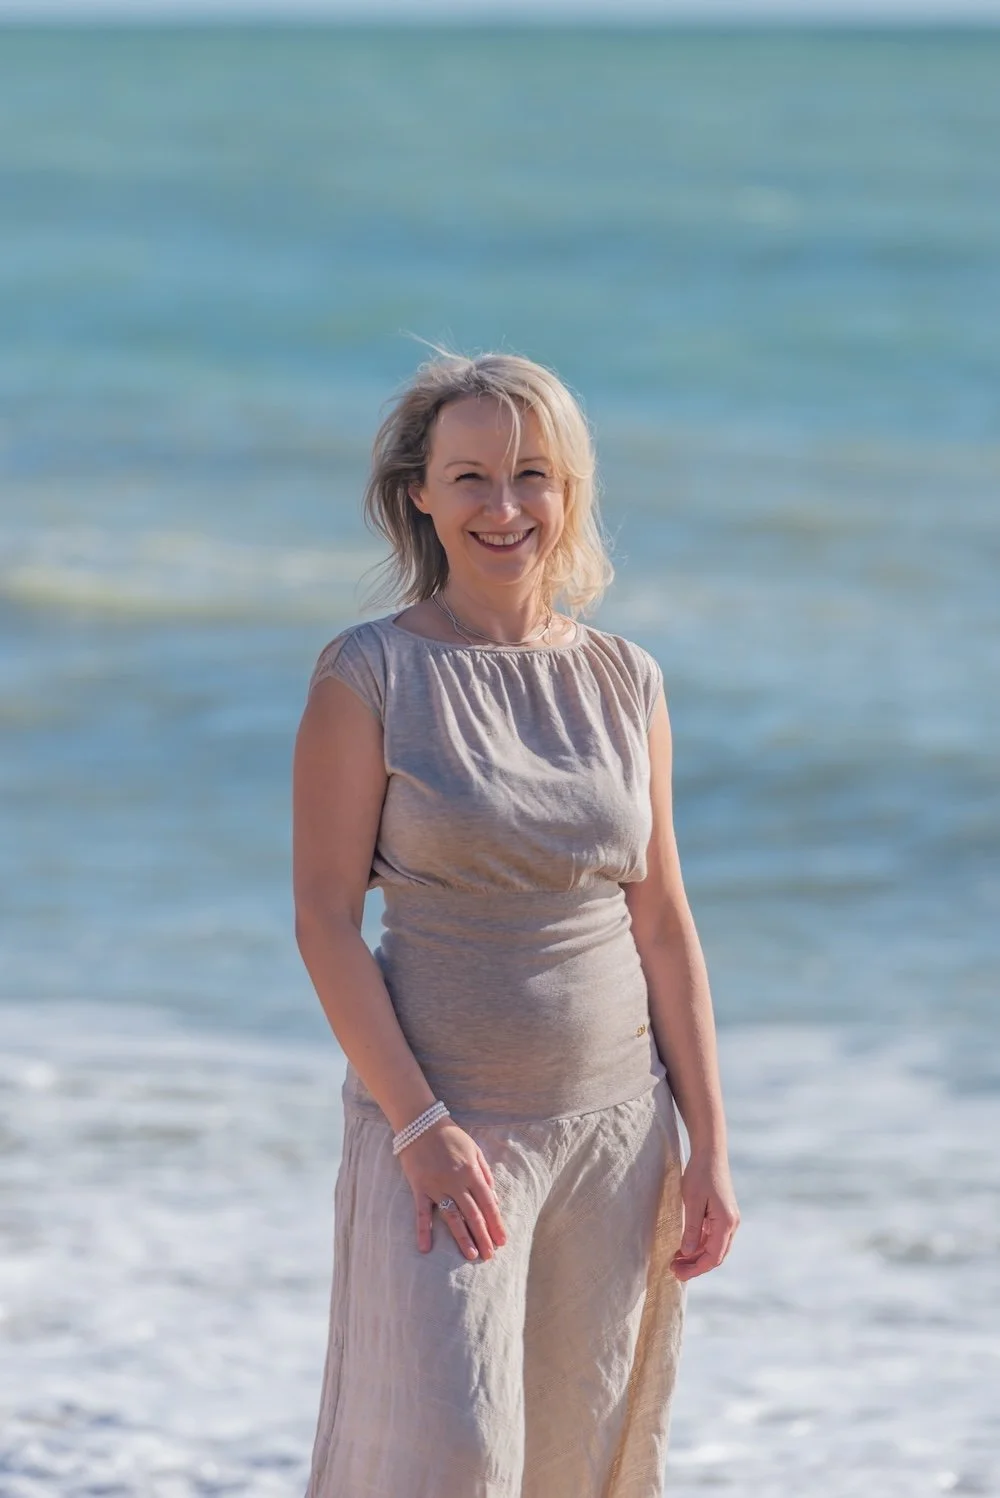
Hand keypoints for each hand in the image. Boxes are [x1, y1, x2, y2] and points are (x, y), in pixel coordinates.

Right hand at [396, 1119, 506, 1262]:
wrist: (421, 1123)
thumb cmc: (450, 1136)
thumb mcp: (474, 1150)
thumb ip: (485, 1174)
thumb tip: (494, 1199)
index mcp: (471, 1172)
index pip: (488, 1204)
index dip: (496, 1223)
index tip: (502, 1240)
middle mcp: (456, 1181)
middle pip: (473, 1214)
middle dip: (483, 1236)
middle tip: (490, 1255)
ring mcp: (437, 1186)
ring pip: (452, 1217)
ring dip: (462, 1238)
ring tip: (471, 1255)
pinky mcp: (419, 1187)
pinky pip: (421, 1213)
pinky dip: (423, 1231)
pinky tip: (425, 1248)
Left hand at [670, 1148, 739, 1280]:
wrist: (710, 1152)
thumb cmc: (700, 1174)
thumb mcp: (692, 1202)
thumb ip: (691, 1229)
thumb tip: (687, 1253)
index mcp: (726, 1223)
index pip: (713, 1256)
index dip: (696, 1269)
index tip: (678, 1274)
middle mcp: (731, 1224)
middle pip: (715, 1255)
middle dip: (695, 1265)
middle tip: (674, 1270)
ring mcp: (728, 1219)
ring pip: (713, 1247)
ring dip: (696, 1256)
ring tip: (675, 1260)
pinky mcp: (722, 1214)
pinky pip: (712, 1236)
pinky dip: (699, 1244)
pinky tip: (684, 1247)